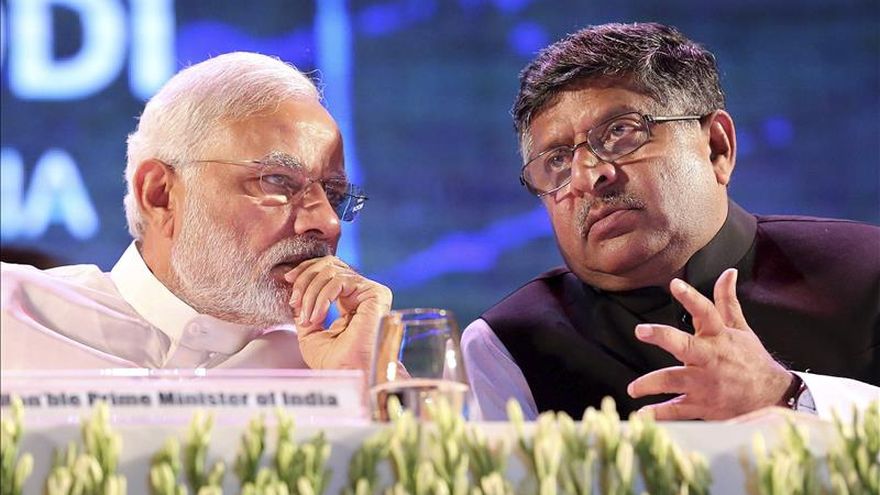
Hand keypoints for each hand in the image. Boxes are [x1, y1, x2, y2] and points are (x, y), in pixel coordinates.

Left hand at [284, 256, 391, 369]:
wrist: (347, 373)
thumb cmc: (333, 361)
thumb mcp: (309, 332)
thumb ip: (305, 309)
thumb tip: (295, 290)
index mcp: (349, 300)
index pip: (328, 271)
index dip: (306, 270)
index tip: (287, 280)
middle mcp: (361, 293)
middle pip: (330, 264)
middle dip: (305, 278)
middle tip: (294, 300)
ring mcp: (370, 292)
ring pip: (332, 271)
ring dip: (311, 293)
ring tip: (307, 317)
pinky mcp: (375, 293)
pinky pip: (340, 280)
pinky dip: (322, 296)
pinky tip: (317, 315)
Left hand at [626, 268, 794, 419]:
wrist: (771, 396)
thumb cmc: (750, 359)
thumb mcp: (740, 329)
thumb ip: (727, 301)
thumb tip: (727, 272)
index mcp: (719, 337)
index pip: (706, 312)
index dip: (691, 297)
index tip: (674, 284)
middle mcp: (710, 359)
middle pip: (685, 345)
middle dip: (663, 337)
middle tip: (641, 330)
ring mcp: (705, 384)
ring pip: (675, 381)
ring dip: (651, 383)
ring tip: (633, 388)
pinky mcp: (703, 405)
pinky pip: (678, 410)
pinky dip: (660, 413)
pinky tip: (643, 414)